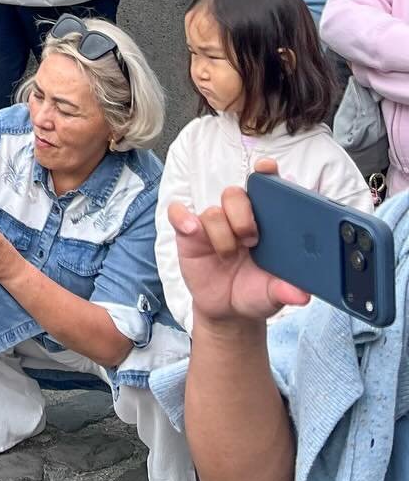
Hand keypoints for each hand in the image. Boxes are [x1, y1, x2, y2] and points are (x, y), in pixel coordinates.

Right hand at [166, 160, 307, 324]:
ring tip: (228, 255)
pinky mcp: (188, 234)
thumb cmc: (254, 293)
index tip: (268, 168)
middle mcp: (238, 217)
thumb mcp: (274, 294)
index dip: (266, 173)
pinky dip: (182, 218)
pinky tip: (191, 230)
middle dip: (243, 215)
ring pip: (213, 211)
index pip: (265, 187)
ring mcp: (212, 225)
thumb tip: (301, 295)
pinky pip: (178, 213)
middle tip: (252, 240)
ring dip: (222, 235)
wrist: (228, 311)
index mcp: (265, 222)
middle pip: (235, 194)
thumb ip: (286, 290)